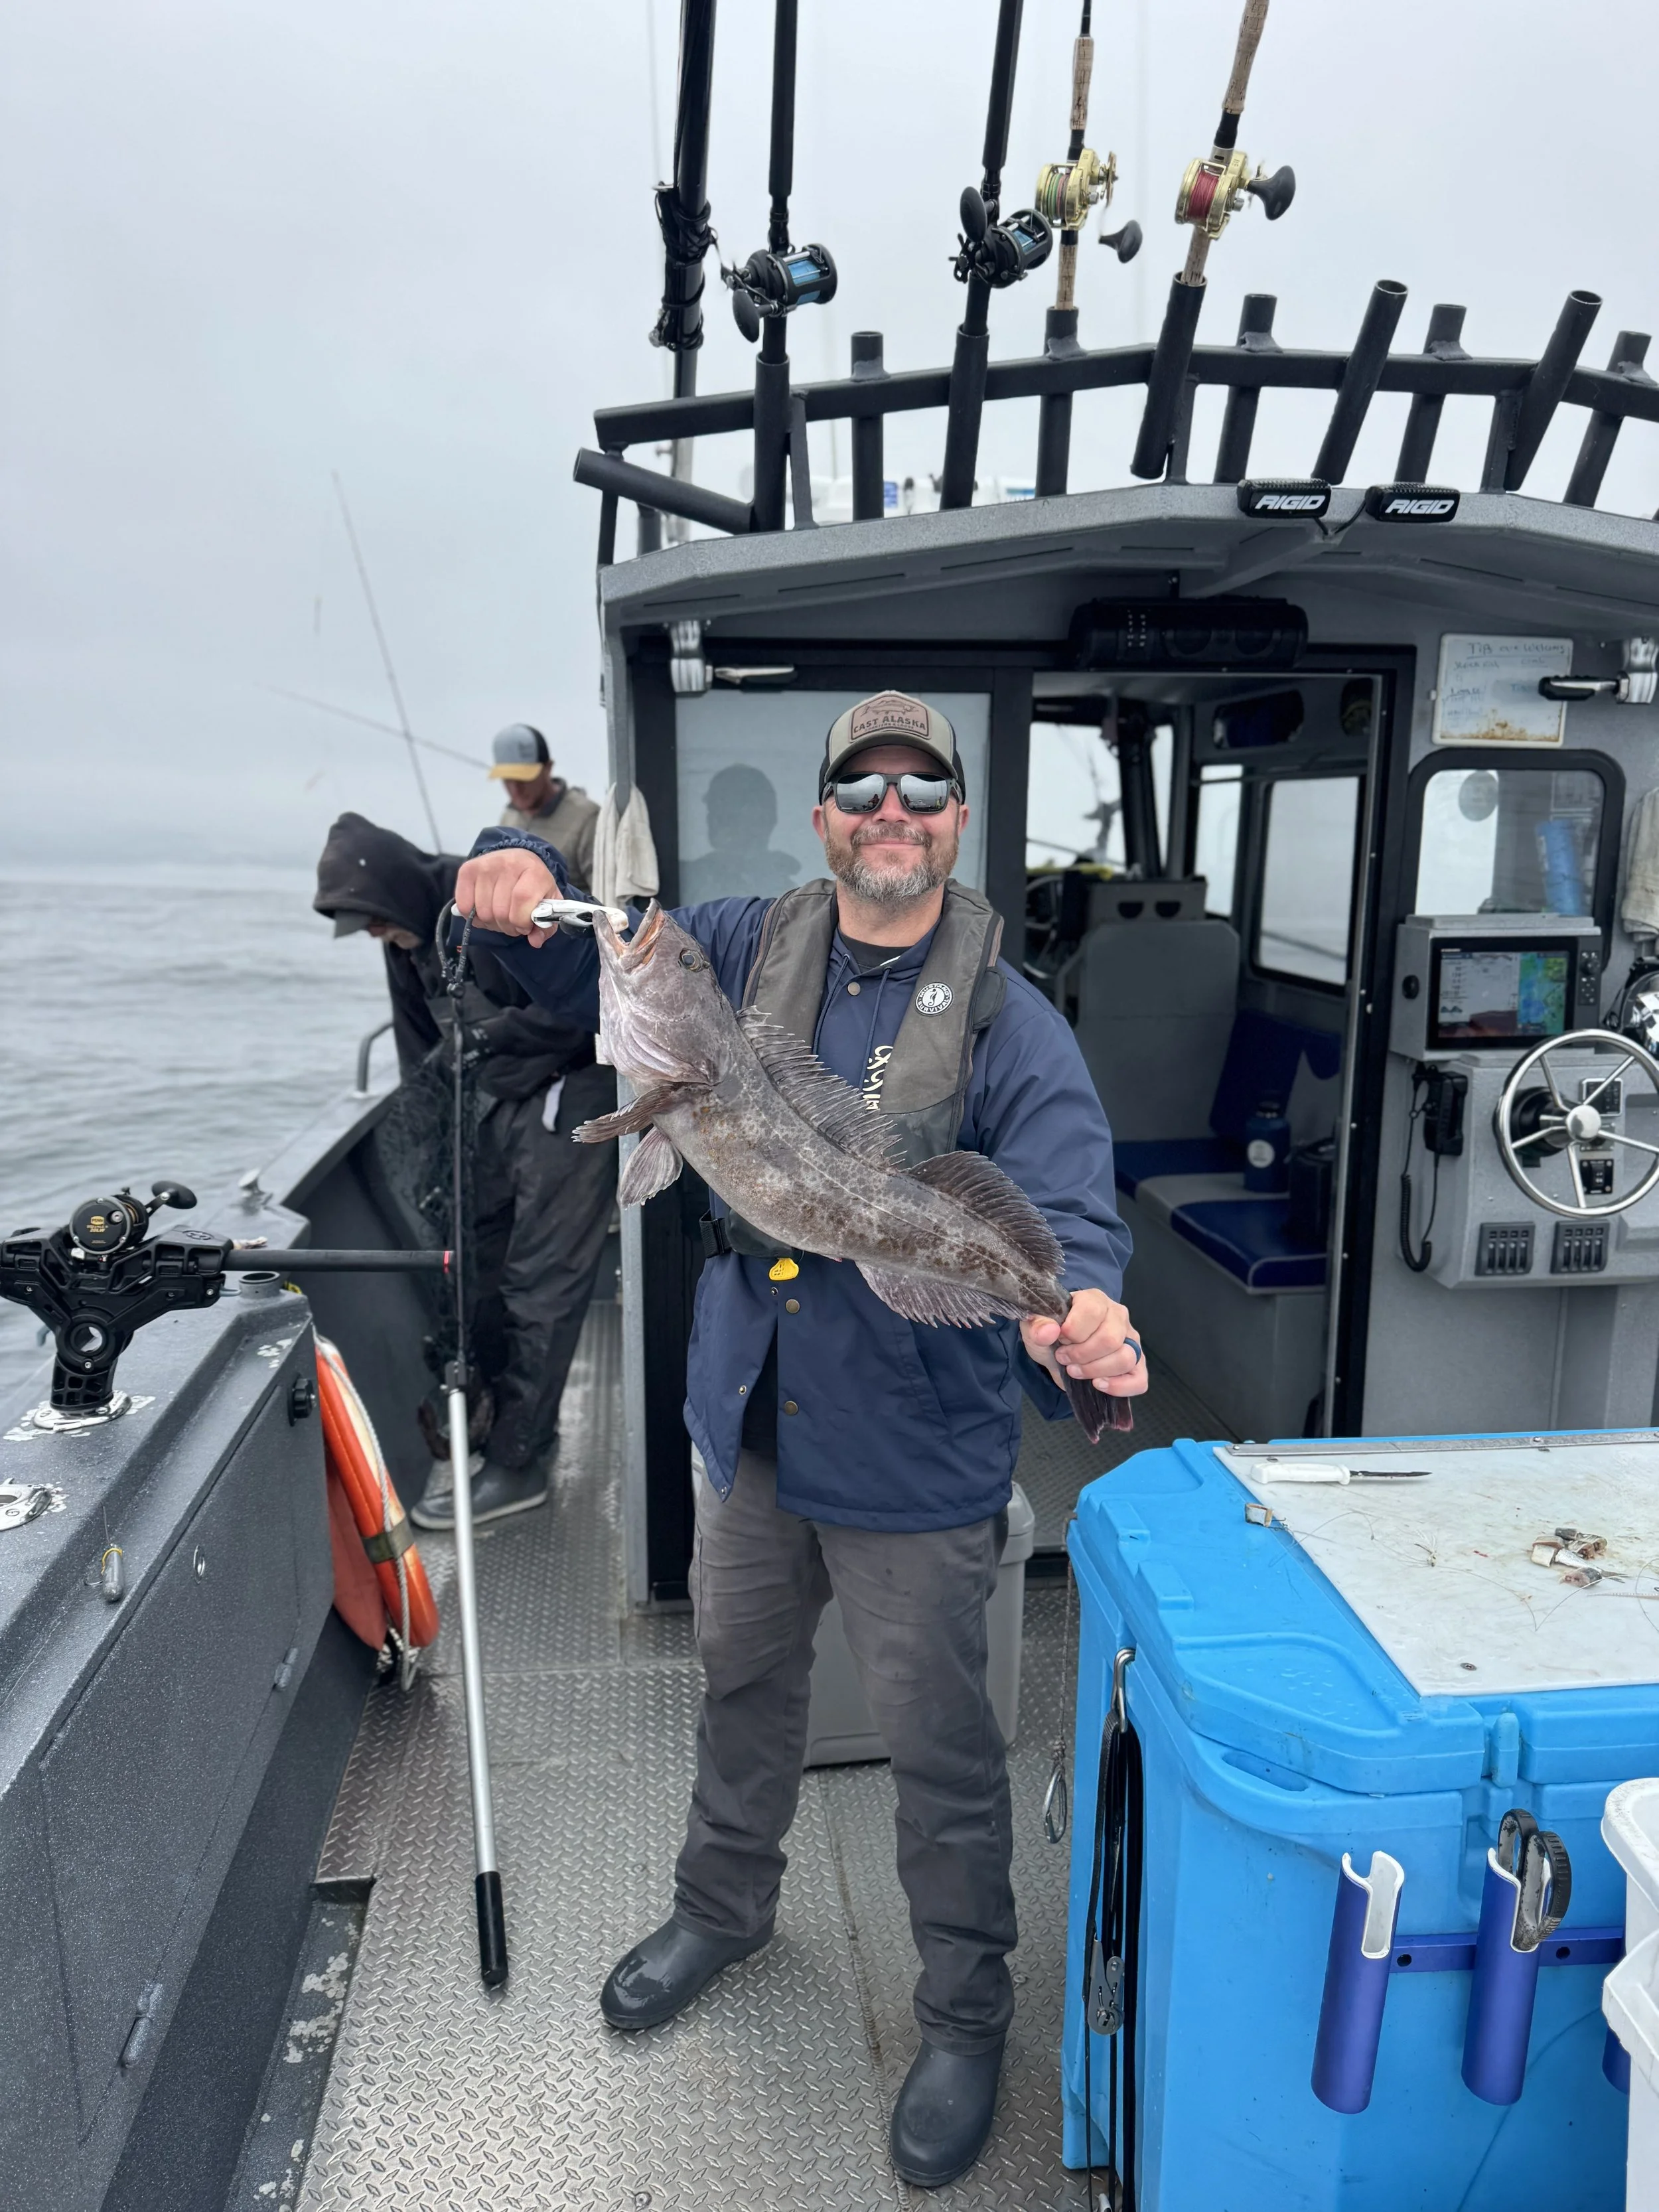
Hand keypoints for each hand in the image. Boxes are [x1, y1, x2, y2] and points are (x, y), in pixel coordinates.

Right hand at [454, 849, 559, 946]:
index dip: (521, 921)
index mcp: (534, 871)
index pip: (522, 899)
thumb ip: (546, 926)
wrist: (518, 860)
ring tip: (500, 915)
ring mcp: (485, 866)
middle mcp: (508, 864)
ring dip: (491, 923)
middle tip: (512, 922)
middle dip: (507, 926)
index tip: (525, 926)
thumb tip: (535, 941)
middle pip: (500, 911)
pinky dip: (474, 917)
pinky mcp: (467, 870)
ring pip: (483, 912)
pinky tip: (485, 910)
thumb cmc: (534, 884)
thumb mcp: (548, 903)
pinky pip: (465, 907)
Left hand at [1021, 1290, 1146, 1398]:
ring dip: (1096, 1370)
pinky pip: (1139, 1379)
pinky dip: (1119, 1386)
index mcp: (1094, 1300)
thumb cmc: (1050, 1335)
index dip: (1073, 1331)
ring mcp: (1130, 1340)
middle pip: (1110, 1339)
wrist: (1056, 1355)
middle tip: (1064, 1358)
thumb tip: (1049, 1331)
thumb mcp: (1034, 1327)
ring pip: (1126, 1358)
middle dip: (1082, 1355)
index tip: (1059, 1339)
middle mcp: (1118, 1316)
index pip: (1093, 1312)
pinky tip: (1098, 1384)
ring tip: (1075, 1370)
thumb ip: (1037, 1325)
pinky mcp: (1136, 1365)